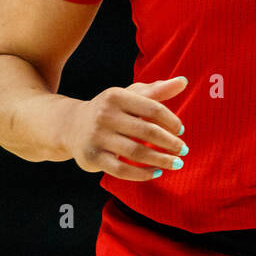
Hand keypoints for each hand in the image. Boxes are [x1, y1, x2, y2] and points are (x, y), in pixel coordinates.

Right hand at [65, 76, 188, 180]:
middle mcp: (104, 115)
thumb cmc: (110, 110)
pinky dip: (142, 174)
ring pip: (136, 153)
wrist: (71, 125)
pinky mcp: (93, 157)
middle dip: (170, 143)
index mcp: (116, 96)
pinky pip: (122, 170)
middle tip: (184, 150)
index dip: (171, 121)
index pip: (152, 108)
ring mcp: (97, 137)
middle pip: (147, 132)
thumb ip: (157, 90)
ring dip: (161, 160)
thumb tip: (184, 81)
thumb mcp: (130, 95)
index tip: (182, 130)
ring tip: (176, 164)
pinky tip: (156, 172)